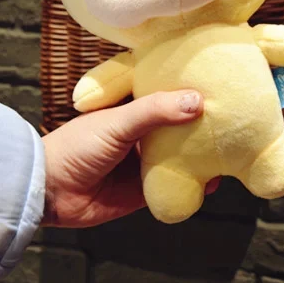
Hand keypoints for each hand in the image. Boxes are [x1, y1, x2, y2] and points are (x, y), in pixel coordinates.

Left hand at [42, 90, 215, 226]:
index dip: (192, 95)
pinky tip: (212, 182)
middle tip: (234, 125)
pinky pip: (176, 185)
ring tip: (231, 153)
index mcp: (134, 109)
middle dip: (204, 128)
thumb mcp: (118, 121)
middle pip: (181, 129)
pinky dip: (195, 184)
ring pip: (183, 157)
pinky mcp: (145, 190)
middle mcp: (143, 134)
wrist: (49, 191)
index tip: (221, 91)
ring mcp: (144, 162)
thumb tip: (197, 100)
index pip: (170, 97)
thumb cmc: (78, 145)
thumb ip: (155, 111)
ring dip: (204, 158)